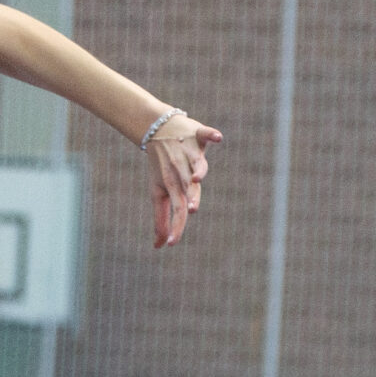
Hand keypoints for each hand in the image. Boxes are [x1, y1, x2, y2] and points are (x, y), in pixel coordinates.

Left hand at [145, 112, 221, 248]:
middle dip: (190, 197)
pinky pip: (205, 134)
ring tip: (196, 177)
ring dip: (198, 170)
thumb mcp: (158, 192)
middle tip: (191, 209)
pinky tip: (217, 138)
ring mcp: (189, 152)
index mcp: (173, 185)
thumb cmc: (160, 166)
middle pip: (188, 187)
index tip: (172, 243)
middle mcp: (181, 170)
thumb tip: (159, 246)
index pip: (177, 209)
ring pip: (197, 163)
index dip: (176, 226)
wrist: (157, 130)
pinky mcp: (196, 135)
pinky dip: (211, 135)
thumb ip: (162, 219)